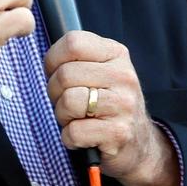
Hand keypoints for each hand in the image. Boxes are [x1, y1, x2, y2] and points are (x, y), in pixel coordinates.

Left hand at [45, 30, 179, 185]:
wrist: (138, 143)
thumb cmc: (106, 104)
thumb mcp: (99, 71)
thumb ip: (76, 59)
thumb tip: (47, 60)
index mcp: (117, 53)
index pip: (73, 42)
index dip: (53, 60)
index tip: (56, 73)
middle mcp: (124, 76)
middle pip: (65, 74)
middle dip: (55, 92)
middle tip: (68, 103)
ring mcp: (124, 105)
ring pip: (68, 102)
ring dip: (62, 116)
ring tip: (76, 118)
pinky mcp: (119, 133)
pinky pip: (74, 132)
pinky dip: (69, 138)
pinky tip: (84, 137)